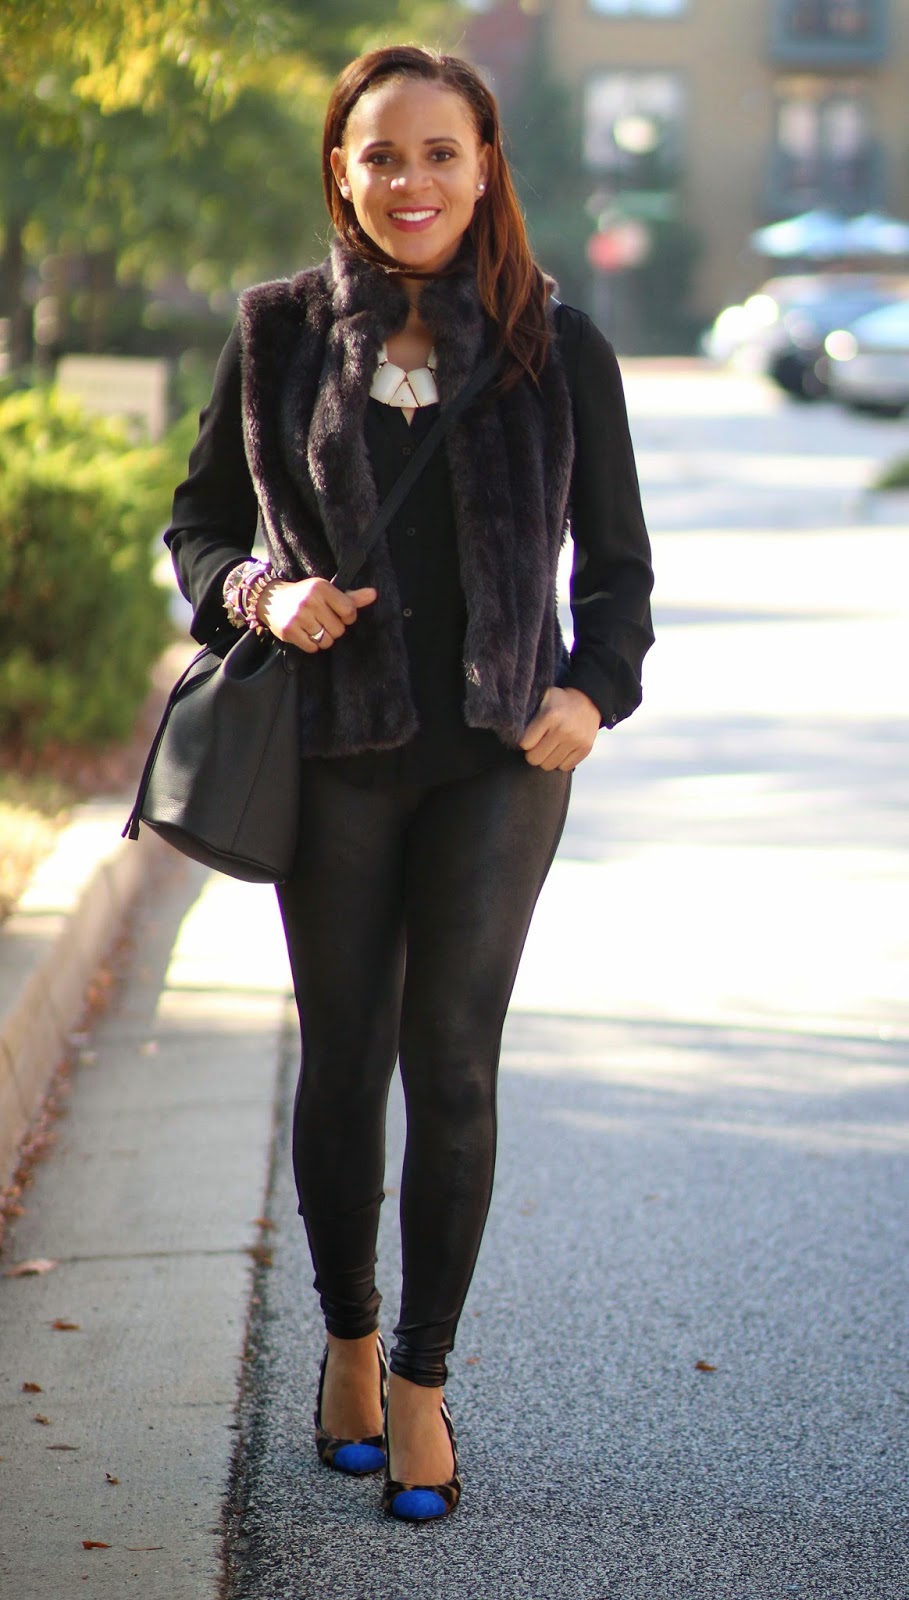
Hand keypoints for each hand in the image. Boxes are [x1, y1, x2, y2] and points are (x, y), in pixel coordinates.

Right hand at [257, 576, 376, 653]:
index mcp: (322, 587)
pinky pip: (313, 648)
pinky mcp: (289, 631)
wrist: (271, 599)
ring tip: (313, 627)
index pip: (349, 612)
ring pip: (327, 641)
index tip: (337, 614)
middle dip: (333, 629)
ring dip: (323, 638)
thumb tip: (374, 594)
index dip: (347, 617)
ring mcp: (299, 616)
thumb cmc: (305, 595)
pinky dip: (311, 645)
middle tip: (321, 621)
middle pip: (339, 630)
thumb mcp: (326, 591)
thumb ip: (351, 597)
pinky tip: (304, 633)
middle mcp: (310, 600)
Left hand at [519, 686, 600, 771]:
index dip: (524, 742)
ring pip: (549, 766)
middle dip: (533, 754)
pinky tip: (560, 750)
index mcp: (550, 716)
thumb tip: (513, 733)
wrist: (589, 700)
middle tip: (537, 746)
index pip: (525, 744)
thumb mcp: (543, 698)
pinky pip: (565, 767)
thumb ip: (529, 714)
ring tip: (549, 748)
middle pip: (535, 759)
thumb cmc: (559, 701)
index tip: (528, 738)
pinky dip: (560, 761)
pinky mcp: (585, 749)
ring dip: (546, 759)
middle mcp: (563, 730)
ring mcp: (576, 740)